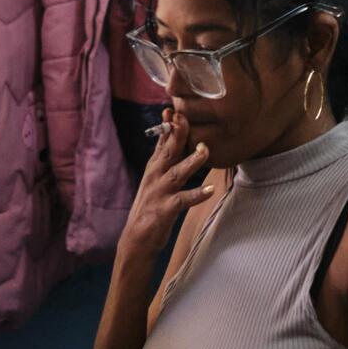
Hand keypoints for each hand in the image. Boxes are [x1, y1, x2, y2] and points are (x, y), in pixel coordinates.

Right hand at [118, 111, 211, 257]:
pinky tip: (210, 190)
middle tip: (186, 118)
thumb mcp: (154, 177)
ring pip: (177, 173)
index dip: (168, 125)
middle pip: (168, 151)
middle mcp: (155, 176)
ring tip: (205, 150)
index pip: (161, 141)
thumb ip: (163, 157)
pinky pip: (183, 200)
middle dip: (177, 134)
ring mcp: (160, 193)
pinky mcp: (165, 210)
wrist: (136, 239)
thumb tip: (171, 134)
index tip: (173, 109)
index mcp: (154, 167)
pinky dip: (197, 195)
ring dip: (191, 161)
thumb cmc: (150, 205)